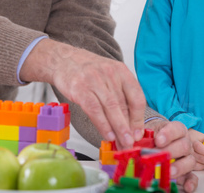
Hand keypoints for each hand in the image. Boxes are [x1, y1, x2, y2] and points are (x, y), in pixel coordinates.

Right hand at [20, 39, 145, 148]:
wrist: (64, 60)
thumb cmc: (88, 71)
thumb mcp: (109, 76)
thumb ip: (120, 96)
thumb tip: (130, 124)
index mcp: (121, 71)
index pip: (136, 97)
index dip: (139, 118)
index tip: (138, 132)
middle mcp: (110, 74)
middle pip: (124, 105)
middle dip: (129, 128)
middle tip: (131, 144)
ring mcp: (94, 80)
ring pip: (111, 108)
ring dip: (119, 129)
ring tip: (122, 143)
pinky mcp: (80, 89)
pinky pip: (95, 110)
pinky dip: (103, 124)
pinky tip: (107, 134)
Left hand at [145, 120, 197, 192]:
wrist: (156, 141)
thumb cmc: (153, 136)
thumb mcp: (148, 132)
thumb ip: (143, 136)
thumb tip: (133, 141)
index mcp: (177, 130)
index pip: (177, 129)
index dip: (168, 134)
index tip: (158, 140)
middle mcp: (185, 142)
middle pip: (184, 145)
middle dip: (171, 151)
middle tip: (160, 156)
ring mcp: (187, 157)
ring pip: (190, 161)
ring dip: (179, 167)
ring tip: (169, 171)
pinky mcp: (187, 170)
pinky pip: (192, 176)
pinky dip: (190, 182)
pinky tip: (186, 187)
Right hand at [188, 129, 203, 169]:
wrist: (182, 139)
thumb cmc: (193, 137)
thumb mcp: (200, 135)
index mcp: (192, 141)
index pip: (199, 147)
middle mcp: (188, 150)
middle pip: (200, 158)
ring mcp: (186, 157)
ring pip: (198, 164)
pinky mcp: (186, 163)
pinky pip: (196, 168)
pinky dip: (202, 166)